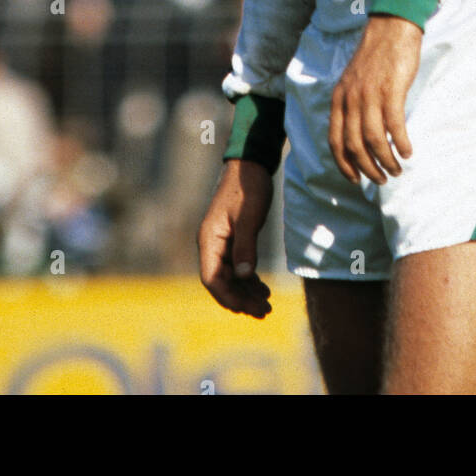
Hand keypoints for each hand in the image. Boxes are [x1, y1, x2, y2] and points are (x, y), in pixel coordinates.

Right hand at [197, 159, 273, 317]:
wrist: (251, 164)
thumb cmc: (248, 187)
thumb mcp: (249, 215)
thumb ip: (246, 246)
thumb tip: (245, 276)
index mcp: (209, 239)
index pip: (211, 278)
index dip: (228, 297)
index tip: (247, 309)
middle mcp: (211, 244)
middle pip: (221, 282)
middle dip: (241, 300)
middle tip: (264, 312)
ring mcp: (221, 243)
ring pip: (231, 277)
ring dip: (246, 292)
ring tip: (267, 305)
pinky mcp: (233, 240)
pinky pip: (238, 267)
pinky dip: (249, 280)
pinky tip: (263, 288)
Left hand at [329, 13, 420, 184]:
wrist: (391, 27)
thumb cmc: (376, 55)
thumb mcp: (353, 81)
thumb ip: (353, 104)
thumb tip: (359, 134)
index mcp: (339, 98)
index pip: (335, 140)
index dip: (344, 164)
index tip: (355, 179)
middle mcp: (351, 99)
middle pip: (354, 145)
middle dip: (368, 168)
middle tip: (381, 179)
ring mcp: (370, 94)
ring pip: (373, 139)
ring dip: (385, 160)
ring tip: (397, 169)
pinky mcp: (391, 90)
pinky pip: (394, 125)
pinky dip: (401, 142)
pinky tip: (408, 151)